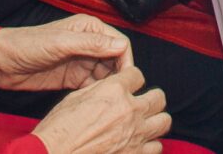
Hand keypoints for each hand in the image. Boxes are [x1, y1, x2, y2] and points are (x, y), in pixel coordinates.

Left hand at [0, 14, 130, 92]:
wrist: (1, 63)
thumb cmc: (27, 44)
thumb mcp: (61, 43)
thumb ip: (91, 44)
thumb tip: (120, 46)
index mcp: (89, 28)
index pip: (119, 43)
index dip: (126, 60)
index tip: (128, 78)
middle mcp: (87, 43)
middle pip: (115, 60)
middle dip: (118, 75)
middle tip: (117, 93)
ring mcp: (80, 61)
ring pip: (105, 74)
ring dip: (107, 86)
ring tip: (106, 99)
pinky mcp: (72, 78)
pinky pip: (91, 86)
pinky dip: (94, 93)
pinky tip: (93, 101)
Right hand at [30, 64, 169, 153]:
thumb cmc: (58, 130)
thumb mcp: (75, 99)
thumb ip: (100, 90)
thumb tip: (110, 88)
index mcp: (114, 90)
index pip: (138, 75)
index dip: (132, 80)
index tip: (128, 87)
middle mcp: (130, 110)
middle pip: (158, 97)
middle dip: (151, 99)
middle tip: (141, 104)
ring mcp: (135, 134)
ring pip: (164, 121)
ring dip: (154, 121)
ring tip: (143, 124)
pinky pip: (156, 147)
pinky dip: (149, 145)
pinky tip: (139, 144)